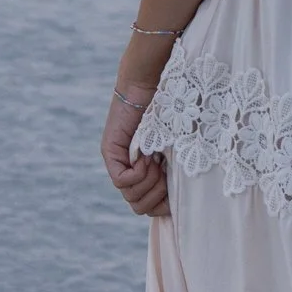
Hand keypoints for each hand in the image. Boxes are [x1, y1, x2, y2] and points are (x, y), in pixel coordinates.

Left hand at [103, 78, 170, 217]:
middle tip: (164, 171)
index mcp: (149, 172)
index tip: (175, 187)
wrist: (153, 83)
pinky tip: (147, 157)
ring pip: (130, 197)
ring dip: (149, 183)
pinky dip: (138, 174)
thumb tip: (181, 203)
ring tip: (156, 162)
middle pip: (139, 206)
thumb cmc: (174, 111)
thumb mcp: (181, 148)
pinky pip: (121, 181)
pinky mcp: (110, 152)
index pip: (150, 208)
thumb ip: (180, 172)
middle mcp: (131, 170)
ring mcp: (118, 163)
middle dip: (157, 196)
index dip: (165, 205)